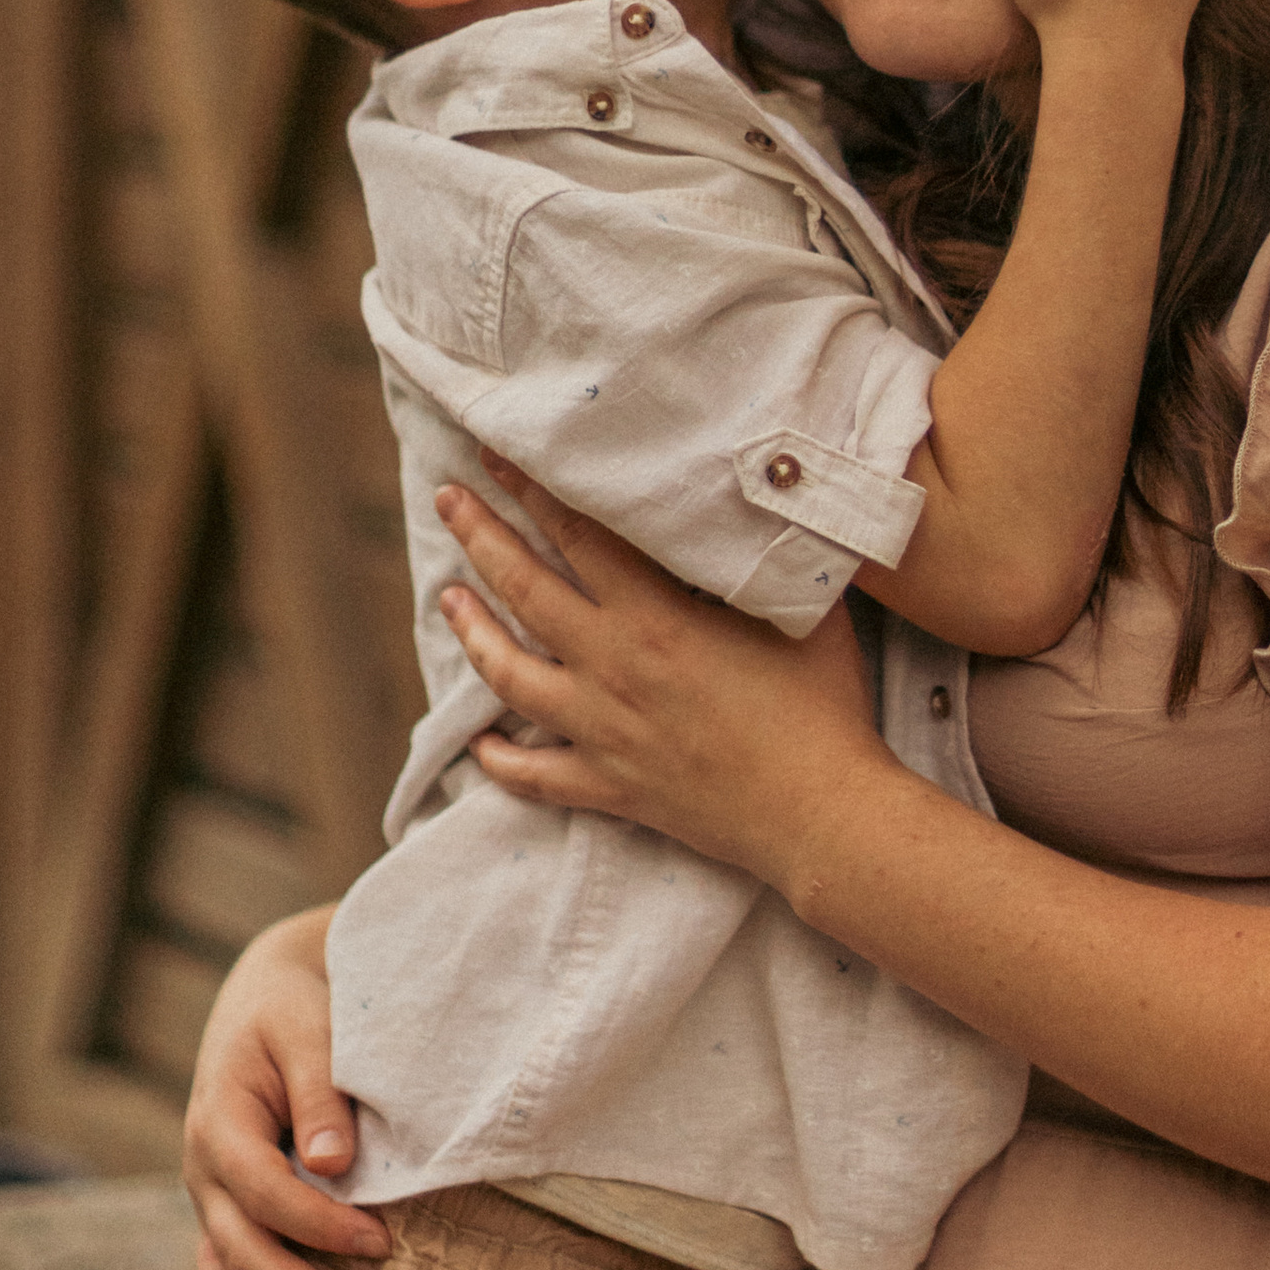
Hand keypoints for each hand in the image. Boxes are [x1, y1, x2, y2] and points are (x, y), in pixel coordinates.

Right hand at [182, 907, 389, 1269]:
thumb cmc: (295, 1013)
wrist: (264, 1001)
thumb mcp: (309, 1029)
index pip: (262, 1190)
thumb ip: (320, 1092)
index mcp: (217, 1123)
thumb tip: (330, 1161)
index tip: (380, 1243)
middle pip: (238, 1253)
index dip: (318, 1223)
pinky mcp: (226, 1224)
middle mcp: (202, 1174)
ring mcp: (209, 1206)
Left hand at [437, 464, 883, 892]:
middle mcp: (612, 670)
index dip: (534, 491)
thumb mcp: (797, 608)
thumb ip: (756, 555)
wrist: (821, 815)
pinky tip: (479, 741)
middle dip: (481, 536)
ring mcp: (604, 733)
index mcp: (654, 619)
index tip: (498, 454)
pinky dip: (499, 759)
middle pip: (526, 591)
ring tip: (448, 597)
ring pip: (510, 676)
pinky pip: (535, 777)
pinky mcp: (611, 789)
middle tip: (448, 498)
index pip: (578, 537)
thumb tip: (743, 502)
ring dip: (473, 632)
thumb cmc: (822, 706)